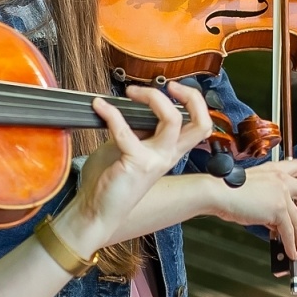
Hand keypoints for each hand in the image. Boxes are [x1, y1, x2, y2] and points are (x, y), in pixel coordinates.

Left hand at [64, 82, 211, 250]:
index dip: (193, 101)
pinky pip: (126, 130)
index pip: (199, 124)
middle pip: (201, 122)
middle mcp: (168, 156)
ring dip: (152, 98)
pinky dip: (111, 113)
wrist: (96, 210)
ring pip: (172, 119)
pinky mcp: (136, 163)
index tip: (172, 88)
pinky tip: (99, 106)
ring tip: (131, 92)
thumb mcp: (128, 148)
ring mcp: (155, 160)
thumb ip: (136, 129)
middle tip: (168, 86)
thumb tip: (132, 107)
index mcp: (170, 151)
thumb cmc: (111, 181)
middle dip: (190, 96)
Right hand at [209, 159, 296, 259]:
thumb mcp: (251, 187)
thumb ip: (265, 198)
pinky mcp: (279, 210)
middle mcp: (281, 179)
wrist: (218, 191)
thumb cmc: (226, 188)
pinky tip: (291, 251)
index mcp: (274, 169)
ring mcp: (282, 194)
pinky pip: (290, 232)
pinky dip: (292, 244)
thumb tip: (271, 218)